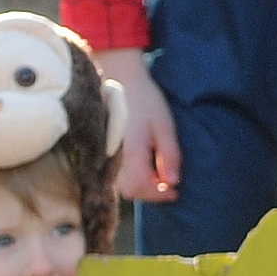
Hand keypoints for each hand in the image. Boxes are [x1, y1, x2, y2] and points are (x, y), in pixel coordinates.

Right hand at [97, 47, 179, 203]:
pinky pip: (113, 174)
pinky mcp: (102, 149)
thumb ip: (169, 155)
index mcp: (130, 151)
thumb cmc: (146, 101)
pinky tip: (143, 167)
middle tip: (167, 183)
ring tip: (157, 175)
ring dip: (140, 185)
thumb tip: (173, 182)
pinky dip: (130, 177)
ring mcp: (104, 153)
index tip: (174, 191)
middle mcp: (113, 156)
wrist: (121, 80)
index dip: (158, 194)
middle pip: (129, 190)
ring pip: (119, 184)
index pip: (140, 187)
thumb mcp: (165, 126)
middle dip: (150, 192)